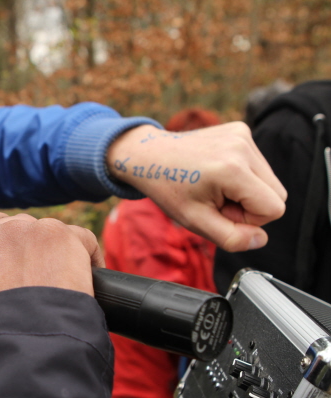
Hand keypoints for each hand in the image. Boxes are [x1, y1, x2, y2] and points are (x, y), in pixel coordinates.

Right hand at [0, 209, 103, 328]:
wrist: (22, 344)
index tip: (5, 255)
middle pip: (10, 226)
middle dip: (23, 246)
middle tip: (34, 276)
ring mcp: (21, 228)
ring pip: (42, 232)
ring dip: (50, 251)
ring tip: (58, 283)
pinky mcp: (57, 233)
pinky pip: (79, 238)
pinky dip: (85, 256)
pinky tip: (86, 277)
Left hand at [107, 123, 286, 251]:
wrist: (149, 156)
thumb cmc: (169, 189)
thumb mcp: (195, 221)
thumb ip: (231, 238)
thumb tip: (260, 239)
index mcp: (232, 170)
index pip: (274, 208)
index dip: (249, 219)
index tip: (220, 212)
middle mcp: (242, 147)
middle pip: (277, 194)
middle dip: (250, 206)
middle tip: (216, 201)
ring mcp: (242, 135)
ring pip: (270, 180)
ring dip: (246, 191)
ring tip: (214, 187)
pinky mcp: (240, 130)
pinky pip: (258, 164)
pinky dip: (242, 175)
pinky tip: (216, 173)